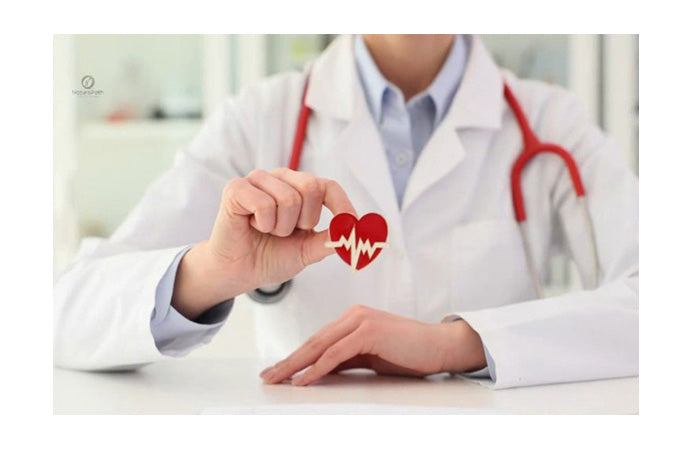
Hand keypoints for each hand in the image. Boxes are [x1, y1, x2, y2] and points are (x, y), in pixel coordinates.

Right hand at [172, 168, 355, 318]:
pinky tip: (252, 226)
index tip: (352, 228)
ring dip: (281, 227)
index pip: (329, 186)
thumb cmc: (271, 256)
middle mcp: (281, 178)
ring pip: (288, 198)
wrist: (239, 272)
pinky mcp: (236, 188)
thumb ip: (332, 239)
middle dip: (305, 221)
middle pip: (312, 187)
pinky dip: (263, 223)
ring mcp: (258, 180)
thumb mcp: (309, 250)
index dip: (342, 206)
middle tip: (287, 233)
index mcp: (300, 188)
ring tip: (267, 231)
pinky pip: (264, 203)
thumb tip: (357, 231)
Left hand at [260, 305, 486, 385]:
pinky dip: (318, 368)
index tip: (279, 371)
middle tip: (268, 377)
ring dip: (296, 365)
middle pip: (313, 341)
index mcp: (353, 318)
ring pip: (320, 346)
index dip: (296, 357)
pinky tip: (304, 379)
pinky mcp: (369, 331)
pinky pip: (336, 353)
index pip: (317, 340)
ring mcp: (361, 320)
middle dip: (288, 361)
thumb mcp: (370, 357)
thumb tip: (320, 373)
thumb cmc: (408, 352)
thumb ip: (346, 361)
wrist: (439, 346)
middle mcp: (353, 315)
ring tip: (278, 380)